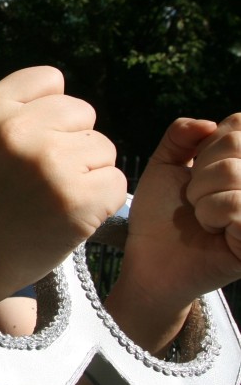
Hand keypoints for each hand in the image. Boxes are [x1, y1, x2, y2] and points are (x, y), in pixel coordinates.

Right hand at [0, 67, 125, 309]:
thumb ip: (25, 107)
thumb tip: (78, 106)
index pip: (50, 79)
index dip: (46, 111)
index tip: (25, 143)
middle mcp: (17, 132)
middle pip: (82, 112)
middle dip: (71, 141)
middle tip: (40, 175)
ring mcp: (49, 164)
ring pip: (103, 147)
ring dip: (87, 171)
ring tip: (52, 195)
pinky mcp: (78, 198)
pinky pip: (116, 180)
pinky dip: (100, 200)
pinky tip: (69, 213)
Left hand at [118, 116, 240, 310]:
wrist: (152, 261)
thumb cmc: (160, 216)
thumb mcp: (165, 167)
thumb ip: (181, 135)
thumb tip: (209, 124)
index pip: (240, 123)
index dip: (210, 145)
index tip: (197, 171)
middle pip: (237, 146)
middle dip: (201, 172)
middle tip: (195, 199)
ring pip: (235, 174)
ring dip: (203, 197)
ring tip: (202, 216)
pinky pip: (239, 206)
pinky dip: (214, 215)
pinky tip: (214, 231)